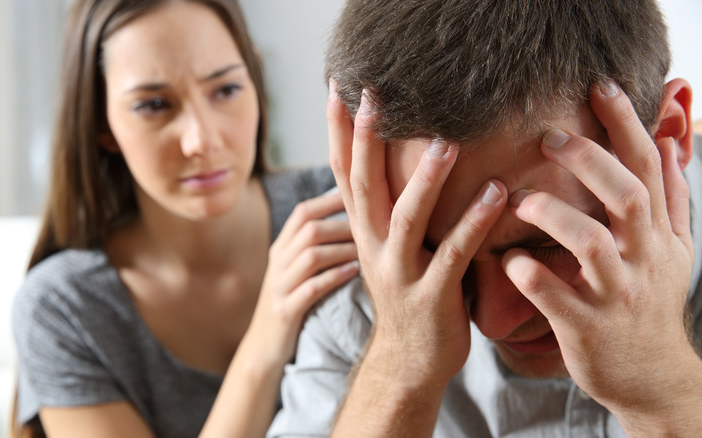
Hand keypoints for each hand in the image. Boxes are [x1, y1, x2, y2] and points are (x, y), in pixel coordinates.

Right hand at [246, 191, 357, 365]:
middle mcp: (278, 263)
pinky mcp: (285, 311)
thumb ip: (313, 247)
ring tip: (369, 250)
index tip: (362, 195)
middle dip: (344, 225)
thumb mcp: (294, 272)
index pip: (303, 212)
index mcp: (281, 249)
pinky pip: (311, 289)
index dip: (331, 200)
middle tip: (375, 226)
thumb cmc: (290, 305)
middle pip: (309, 230)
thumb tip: (351, 220)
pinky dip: (335, 277)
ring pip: (311, 256)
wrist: (262, 350)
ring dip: (343, 250)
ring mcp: (279, 287)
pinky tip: (355, 273)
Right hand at [328, 84, 507, 385]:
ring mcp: (398, 273)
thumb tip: (408, 156)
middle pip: (363, 186)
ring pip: (405, 220)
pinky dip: (473, 223)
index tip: (340, 87)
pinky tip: (496, 193)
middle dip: (368, 139)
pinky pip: (453, 255)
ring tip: (445, 142)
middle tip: (376, 95)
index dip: (339, 130)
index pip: (343, 172)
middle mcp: (372, 247)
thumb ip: (392, 206)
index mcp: (363, 231)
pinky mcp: (431, 297)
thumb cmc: (409, 294)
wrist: (408, 361)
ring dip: (424, 180)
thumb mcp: (388, 248)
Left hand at [501, 80, 699, 429]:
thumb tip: (667, 144)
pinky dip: (533, 276)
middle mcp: (642, 260)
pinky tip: (509, 261)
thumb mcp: (674, 251)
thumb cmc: (652, 303)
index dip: (626, 125)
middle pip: (626, 197)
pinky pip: (558, 299)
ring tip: (519, 201)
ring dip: (555, 215)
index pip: (647, 168)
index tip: (600, 86)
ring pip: (593, 246)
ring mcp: (616, 295)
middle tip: (547, 137)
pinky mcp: (587, 328)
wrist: (651, 376)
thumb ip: (670, 198)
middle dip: (588, 161)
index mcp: (658, 235)